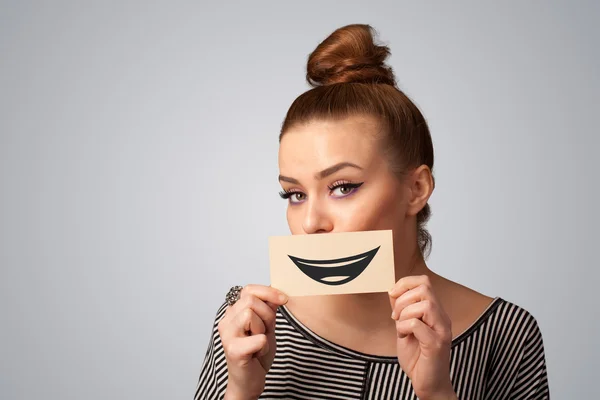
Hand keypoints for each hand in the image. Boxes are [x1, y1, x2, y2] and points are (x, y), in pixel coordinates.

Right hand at [218, 284, 287, 399]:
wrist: (249, 381)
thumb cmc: (256, 353)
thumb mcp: (266, 326)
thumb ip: (268, 308)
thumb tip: (277, 293)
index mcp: (233, 313)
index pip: (249, 289)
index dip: (268, 292)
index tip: (283, 299)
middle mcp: (226, 321)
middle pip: (251, 300)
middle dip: (267, 315)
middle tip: (266, 331)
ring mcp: (227, 335)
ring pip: (250, 314)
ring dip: (263, 329)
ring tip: (260, 342)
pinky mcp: (233, 350)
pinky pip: (258, 338)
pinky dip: (264, 345)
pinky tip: (258, 353)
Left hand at [388, 275, 455, 399]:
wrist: (428, 385)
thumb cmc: (417, 358)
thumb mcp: (404, 328)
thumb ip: (401, 310)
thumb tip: (393, 291)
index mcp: (435, 312)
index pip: (424, 282)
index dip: (405, 283)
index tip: (392, 294)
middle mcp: (442, 318)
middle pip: (425, 288)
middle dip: (403, 299)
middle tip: (395, 316)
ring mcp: (441, 330)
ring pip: (425, 304)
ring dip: (404, 313)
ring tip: (401, 328)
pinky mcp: (436, 344)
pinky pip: (417, 324)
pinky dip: (404, 327)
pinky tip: (404, 336)